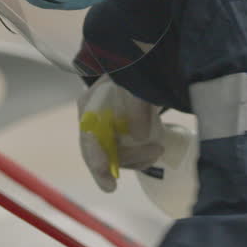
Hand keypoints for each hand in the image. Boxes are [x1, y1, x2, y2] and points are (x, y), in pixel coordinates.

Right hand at [77, 75, 164, 191]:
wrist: (142, 70)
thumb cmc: (137, 72)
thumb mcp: (138, 84)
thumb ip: (139, 104)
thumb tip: (139, 135)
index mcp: (90, 104)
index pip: (88, 136)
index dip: (96, 158)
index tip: (107, 175)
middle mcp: (92, 120)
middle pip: (97, 152)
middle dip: (118, 164)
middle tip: (141, 164)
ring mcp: (104, 130)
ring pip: (113, 157)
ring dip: (135, 160)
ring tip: (158, 150)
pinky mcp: (117, 137)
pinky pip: (122, 156)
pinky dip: (138, 159)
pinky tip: (153, 153)